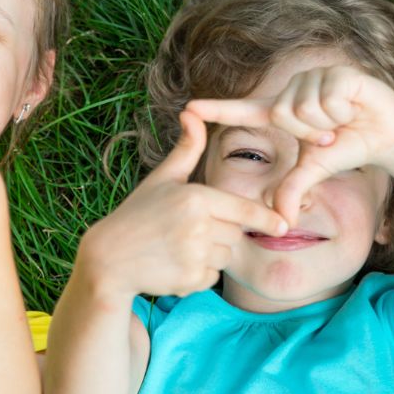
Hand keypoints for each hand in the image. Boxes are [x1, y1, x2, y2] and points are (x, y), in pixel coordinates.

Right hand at [80, 112, 286, 298]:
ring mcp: (194, 256)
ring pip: (226, 256)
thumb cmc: (138, 213)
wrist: (109, 258)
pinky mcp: (190, 281)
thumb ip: (187, 148)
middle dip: (221, 232)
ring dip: (211, 254)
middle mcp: (198, 227)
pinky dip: (199, 274)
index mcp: (196, 198)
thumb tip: (192, 112)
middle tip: (188, 229)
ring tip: (178, 246)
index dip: (266, 219)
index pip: (243, 210)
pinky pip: (211, 278)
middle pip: (236, 233)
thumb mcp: (163, 178)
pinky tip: (174, 265)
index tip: (284, 226)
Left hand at [187, 65, 393, 222]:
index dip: (216, 110)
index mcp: (282, 111)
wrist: (386, 134)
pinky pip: (327, 98)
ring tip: (342, 120)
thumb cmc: (347, 146)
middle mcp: (293, 90)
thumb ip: (294, 188)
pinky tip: (353, 109)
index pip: (242, 110)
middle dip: (309, 133)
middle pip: (281, 113)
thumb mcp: (316, 169)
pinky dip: (343, 112)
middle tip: (329, 134)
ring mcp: (314, 77)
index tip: (187, 109)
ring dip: (328, 124)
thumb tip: (281, 219)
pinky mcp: (337, 72)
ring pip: (304, 107)